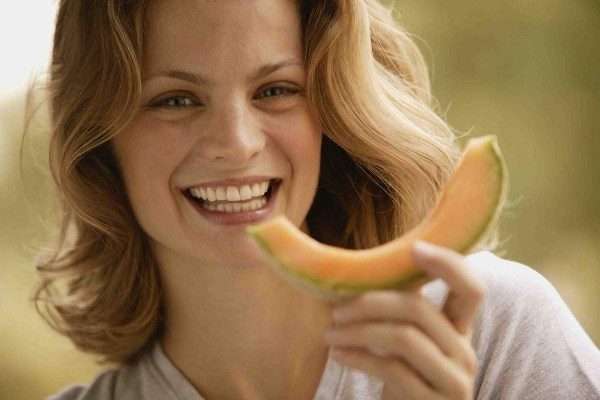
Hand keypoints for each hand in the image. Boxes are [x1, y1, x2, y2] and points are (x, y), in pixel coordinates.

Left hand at [323, 241, 484, 398]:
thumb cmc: (404, 378)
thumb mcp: (408, 343)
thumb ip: (401, 311)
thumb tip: (362, 271)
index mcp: (459, 329)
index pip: (472, 288)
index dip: (449, 264)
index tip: (414, 249)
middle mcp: (464, 352)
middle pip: (418, 309)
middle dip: (369, 303)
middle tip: (335, 311)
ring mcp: (454, 380)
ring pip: (403, 337)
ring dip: (357, 332)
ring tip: (329, 334)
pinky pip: (392, 369)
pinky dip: (358, 357)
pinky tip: (338, 354)